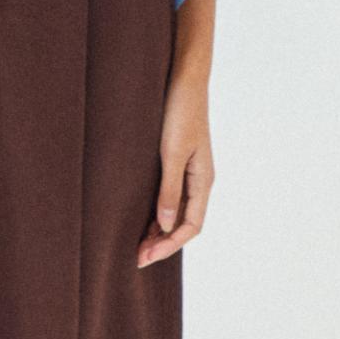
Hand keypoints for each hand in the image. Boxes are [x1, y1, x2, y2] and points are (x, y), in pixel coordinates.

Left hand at [138, 73, 211, 265]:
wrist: (183, 79)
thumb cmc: (180, 112)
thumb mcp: (172, 153)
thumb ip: (169, 189)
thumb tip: (164, 224)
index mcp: (204, 181)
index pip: (192, 226)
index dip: (169, 244)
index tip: (146, 256)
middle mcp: (199, 180)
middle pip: (184, 223)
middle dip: (162, 242)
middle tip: (135, 259)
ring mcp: (189, 172)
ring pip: (175, 212)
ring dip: (158, 230)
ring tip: (135, 245)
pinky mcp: (177, 162)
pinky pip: (169, 196)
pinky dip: (156, 212)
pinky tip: (140, 219)